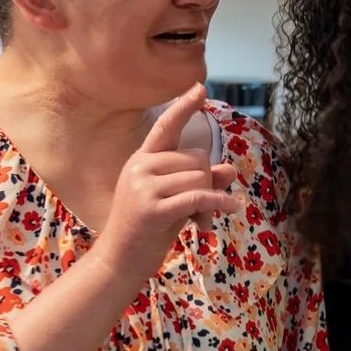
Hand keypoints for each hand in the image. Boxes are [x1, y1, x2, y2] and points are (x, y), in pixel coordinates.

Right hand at [96, 82, 239, 278]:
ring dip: (210, 201)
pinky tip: (231, 208)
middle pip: (197, 159)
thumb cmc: (146, 231)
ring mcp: (143, 186)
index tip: (200, 88)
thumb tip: (229, 169)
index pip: (165, 127)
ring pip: (199, 178)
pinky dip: (219, 203)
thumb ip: (198, 183)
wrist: (118, 262)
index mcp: (141, 160)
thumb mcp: (175, 201)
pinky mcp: (151, 208)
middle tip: (204, 211)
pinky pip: (198, 197)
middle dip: (209, 184)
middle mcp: (140, 167)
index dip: (184, 107)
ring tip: (201, 222)